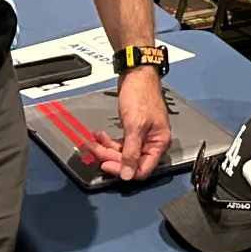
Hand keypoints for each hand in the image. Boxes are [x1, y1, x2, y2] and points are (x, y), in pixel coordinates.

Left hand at [83, 67, 172, 181]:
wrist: (136, 75)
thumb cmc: (140, 97)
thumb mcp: (135, 126)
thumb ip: (131, 153)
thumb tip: (128, 176)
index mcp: (158, 144)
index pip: (142, 169)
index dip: (124, 170)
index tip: (106, 164)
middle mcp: (151, 143)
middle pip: (129, 162)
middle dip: (110, 156)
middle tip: (94, 149)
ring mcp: (141, 137)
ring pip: (122, 153)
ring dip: (106, 148)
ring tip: (92, 141)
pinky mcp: (132, 130)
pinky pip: (120, 143)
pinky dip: (108, 141)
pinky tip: (98, 135)